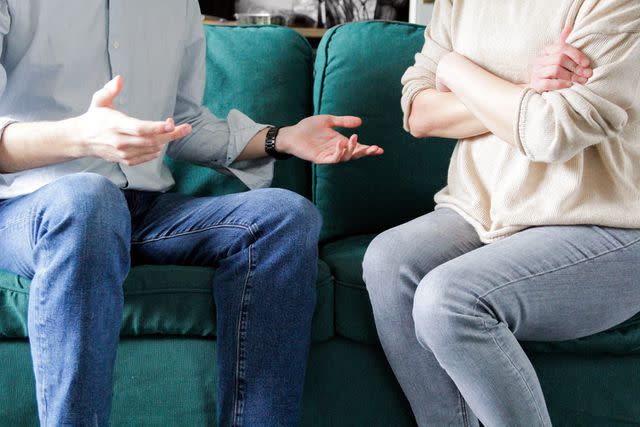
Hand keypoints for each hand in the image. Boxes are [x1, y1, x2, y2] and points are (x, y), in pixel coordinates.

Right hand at [70, 76, 191, 165]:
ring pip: (152, 150)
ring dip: (166, 141)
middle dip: (171, 134)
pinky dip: (156, 151)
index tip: (172, 123)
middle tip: (187, 127)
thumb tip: (120, 78)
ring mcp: (123, 153)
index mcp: (116, 125)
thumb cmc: (94, 118)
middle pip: (152, 140)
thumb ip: (110, 90)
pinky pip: (147, 157)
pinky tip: (161, 142)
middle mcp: (120, 141)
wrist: (81, 140)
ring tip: (177, 131)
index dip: (158, 127)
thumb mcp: (99, 100)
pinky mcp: (125, 160)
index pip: (141, 128)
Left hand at [276, 115, 383, 163]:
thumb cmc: (308, 127)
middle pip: (355, 155)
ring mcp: (329, 155)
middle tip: (373, 148)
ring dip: (352, 150)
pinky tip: (341, 144)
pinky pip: (333, 159)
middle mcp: (337, 150)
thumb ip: (343, 121)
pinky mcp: (320, 159)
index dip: (368, 149)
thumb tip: (360, 122)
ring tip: (353, 138)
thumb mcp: (329, 120)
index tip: (380, 149)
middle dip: (365, 152)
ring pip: (346, 157)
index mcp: (341, 141)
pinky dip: (339, 153)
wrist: (292, 133)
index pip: (357, 147)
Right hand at [529, 26, 592, 92]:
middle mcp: (539, 60)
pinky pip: (548, 83)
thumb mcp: (556, 54)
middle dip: (576, 67)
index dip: (576, 55)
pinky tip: (570, 85)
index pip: (562, 47)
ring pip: (555, 70)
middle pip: (559, 59)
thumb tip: (570, 26)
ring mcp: (536, 72)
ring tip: (581, 80)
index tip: (587, 63)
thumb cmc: (550, 68)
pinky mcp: (535, 84)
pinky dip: (561, 84)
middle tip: (587, 74)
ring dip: (571, 76)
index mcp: (546, 50)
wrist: (538, 84)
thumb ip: (562, 42)